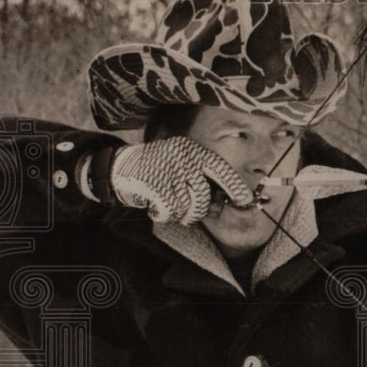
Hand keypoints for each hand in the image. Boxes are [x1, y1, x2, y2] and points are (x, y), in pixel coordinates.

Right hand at [110, 137, 253, 223]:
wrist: (120, 167)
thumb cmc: (159, 169)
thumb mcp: (182, 165)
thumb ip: (202, 180)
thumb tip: (223, 204)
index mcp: (193, 151)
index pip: (221, 169)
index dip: (235, 187)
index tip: (246, 200)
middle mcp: (183, 159)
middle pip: (204, 195)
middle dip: (202, 211)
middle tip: (196, 213)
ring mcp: (168, 171)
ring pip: (188, 206)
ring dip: (182, 214)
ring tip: (172, 207)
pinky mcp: (154, 185)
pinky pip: (170, 211)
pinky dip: (165, 215)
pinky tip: (157, 208)